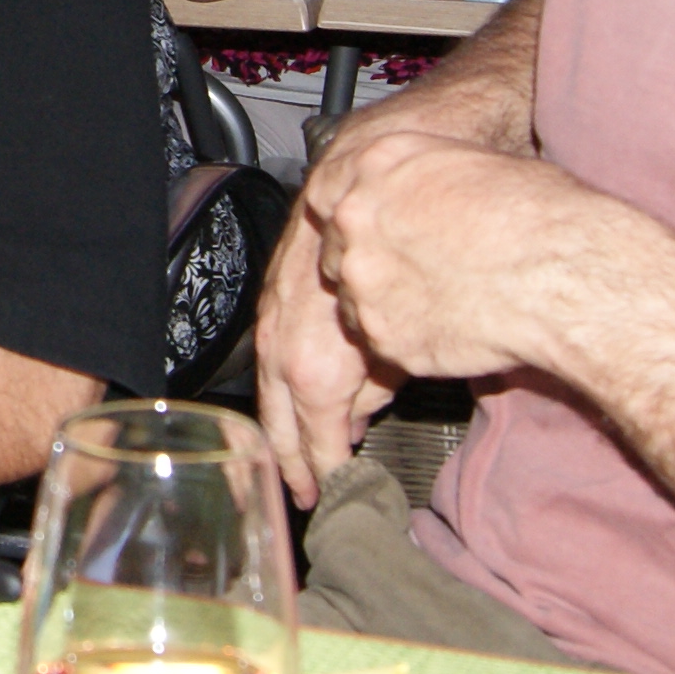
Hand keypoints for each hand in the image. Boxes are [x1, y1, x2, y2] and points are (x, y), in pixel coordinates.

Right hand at [252, 196, 393, 506]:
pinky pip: (269, 347)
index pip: (314, 442)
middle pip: (278, 420)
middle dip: (290, 460)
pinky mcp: (275, 293)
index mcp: (314, 369)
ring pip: (268, 384)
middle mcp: (284, 346)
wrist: (370, 178)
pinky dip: (278, 379)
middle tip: (304, 493)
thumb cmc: (403, 257)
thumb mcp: (406, 344)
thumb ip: (376, 387)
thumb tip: (357, 417)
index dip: (323, 474)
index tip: (331, 495)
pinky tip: (290, 393)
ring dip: (279, 423)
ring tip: (293, 457)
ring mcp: (274, 317)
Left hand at [302, 127, 632, 389]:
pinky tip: (448, 329)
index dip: (353, 216)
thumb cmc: (541, 216)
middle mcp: (358, 218)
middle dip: (368, 263)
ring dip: (384, 303)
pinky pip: (378, 342)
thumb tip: (420, 194)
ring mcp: (364, 279)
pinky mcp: (383, 336)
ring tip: (440, 301)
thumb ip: (421, 180)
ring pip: (350, 300)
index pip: (329, 190)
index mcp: (377, 164)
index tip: (369, 230)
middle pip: (333, 248)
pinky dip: (405, 340)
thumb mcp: (470, 164)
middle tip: (415, 271)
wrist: (565, 274)